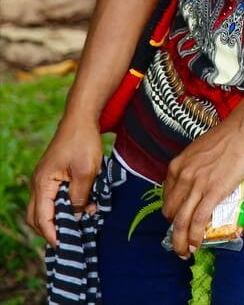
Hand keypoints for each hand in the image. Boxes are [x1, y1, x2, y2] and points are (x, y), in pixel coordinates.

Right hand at [28, 112, 105, 247]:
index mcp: (43, 184)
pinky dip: (59, 208)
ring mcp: (43, 180)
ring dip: (55, 219)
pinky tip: (77, 210)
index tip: (63, 246)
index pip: (42, 217)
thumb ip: (80, 196)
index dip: (52, 233)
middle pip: (36, 217)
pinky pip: (50, 198)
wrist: (80, 120)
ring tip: (74, 227)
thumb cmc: (83, 143)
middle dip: (49, 231)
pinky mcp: (51, 176)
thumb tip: (78, 216)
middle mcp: (38, 184)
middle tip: (67, 240)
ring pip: (42, 208)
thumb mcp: (86, 172)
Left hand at [162, 118, 243, 258]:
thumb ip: (193, 168)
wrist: (243, 130)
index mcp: (176, 167)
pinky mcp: (213, 192)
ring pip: (181, 221)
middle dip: (174, 229)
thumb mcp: (198, 151)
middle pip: (171, 212)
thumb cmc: (226, 137)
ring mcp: (196, 186)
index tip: (179, 221)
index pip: (167, 197)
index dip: (172, 213)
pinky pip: (198, 220)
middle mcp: (181, 178)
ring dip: (180, 241)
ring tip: (184, 252)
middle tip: (182, 238)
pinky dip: (195, 236)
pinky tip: (196, 244)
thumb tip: (198, 181)